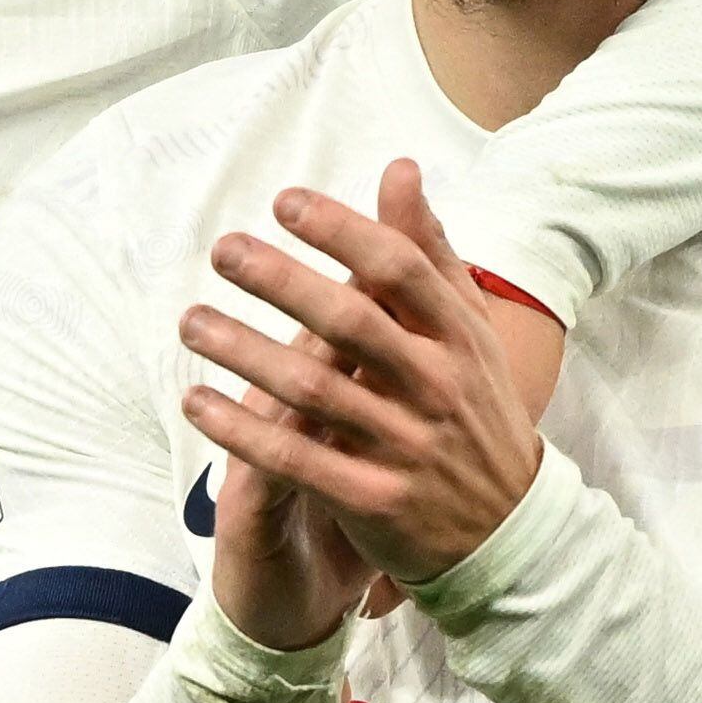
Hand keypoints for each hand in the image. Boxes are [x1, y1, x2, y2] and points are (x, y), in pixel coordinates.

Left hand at [180, 162, 548, 599]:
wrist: (510, 532)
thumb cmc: (476, 410)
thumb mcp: (469, 329)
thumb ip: (430, 251)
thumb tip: (399, 170)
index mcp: (459, 337)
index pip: (399, 269)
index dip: (342, 230)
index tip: (283, 202)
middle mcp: (436, 386)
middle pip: (351, 322)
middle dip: (282, 280)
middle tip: (223, 250)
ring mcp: (406, 446)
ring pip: (314, 389)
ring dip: (246, 351)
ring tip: (191, 321)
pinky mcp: (375, 501)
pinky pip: (297, 460)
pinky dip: (244, 431)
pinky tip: (198, 402)